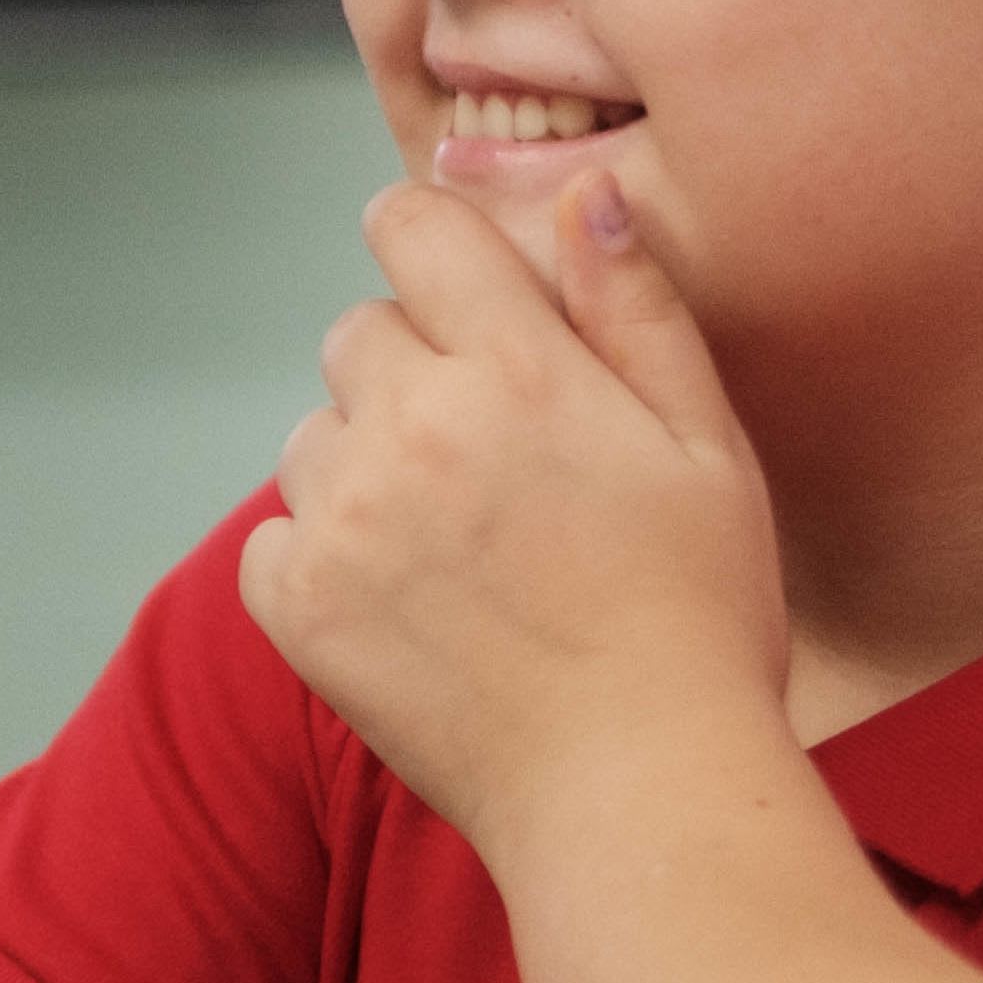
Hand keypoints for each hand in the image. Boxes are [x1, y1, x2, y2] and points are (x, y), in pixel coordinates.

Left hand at [237, 173, 787, 828]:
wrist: (640, 792)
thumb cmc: (698, 623)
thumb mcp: (708, 447)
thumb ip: (637, 309)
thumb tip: (583, 190)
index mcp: (519, 368)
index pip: (412, 226)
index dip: (433, 251)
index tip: (457, 298)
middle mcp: (416, 427)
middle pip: (359, 335)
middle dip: (412, 374)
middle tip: (492, 465)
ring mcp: (348, 521)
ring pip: (314, 437)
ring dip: (364, 468)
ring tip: (455, 548)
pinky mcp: (303, 611)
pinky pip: (274, 540)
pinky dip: (321, 560)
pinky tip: (407, 604)